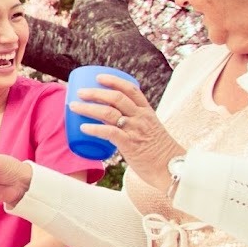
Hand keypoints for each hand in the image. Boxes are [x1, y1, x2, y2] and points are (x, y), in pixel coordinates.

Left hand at [67, 74, 183, 190]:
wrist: (173, 169)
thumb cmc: (159, 153)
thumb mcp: (150, 131)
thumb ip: (134, 124)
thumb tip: (110, 123)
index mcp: (147, 112)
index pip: (131, 89)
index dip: (113, 81)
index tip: (98, 77)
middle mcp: (141, 118)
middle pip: (116, 97)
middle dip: (95, 92)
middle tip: (79, 92)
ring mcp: (136, 130)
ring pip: (109, 112)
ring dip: (88, 107)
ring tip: (74, 106)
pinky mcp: (130, 144)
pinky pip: (109, 132)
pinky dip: (94, 128)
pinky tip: (83, 127)